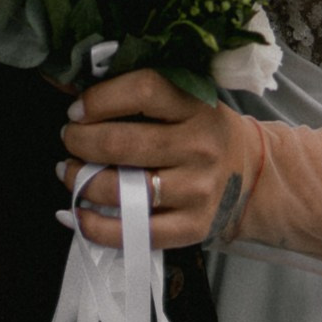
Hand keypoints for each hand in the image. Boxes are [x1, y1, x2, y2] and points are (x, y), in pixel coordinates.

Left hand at [61, 68, 261, 252]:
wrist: (251, 175)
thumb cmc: (203, 133)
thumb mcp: (185, 103)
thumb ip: (138, 96)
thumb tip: (71, 89)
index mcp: (196, 106)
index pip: (144, 91)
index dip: (101, 98)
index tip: (77, 108)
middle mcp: (199, 147)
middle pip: (124, 144)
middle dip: (81, 141)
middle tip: (69, 139)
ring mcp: (197, 190)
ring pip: (123, 190)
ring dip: (82, 182)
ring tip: (70, 173)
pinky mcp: (192, 226)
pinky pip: (135, 232)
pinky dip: (96, 227)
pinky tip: (78, 215)